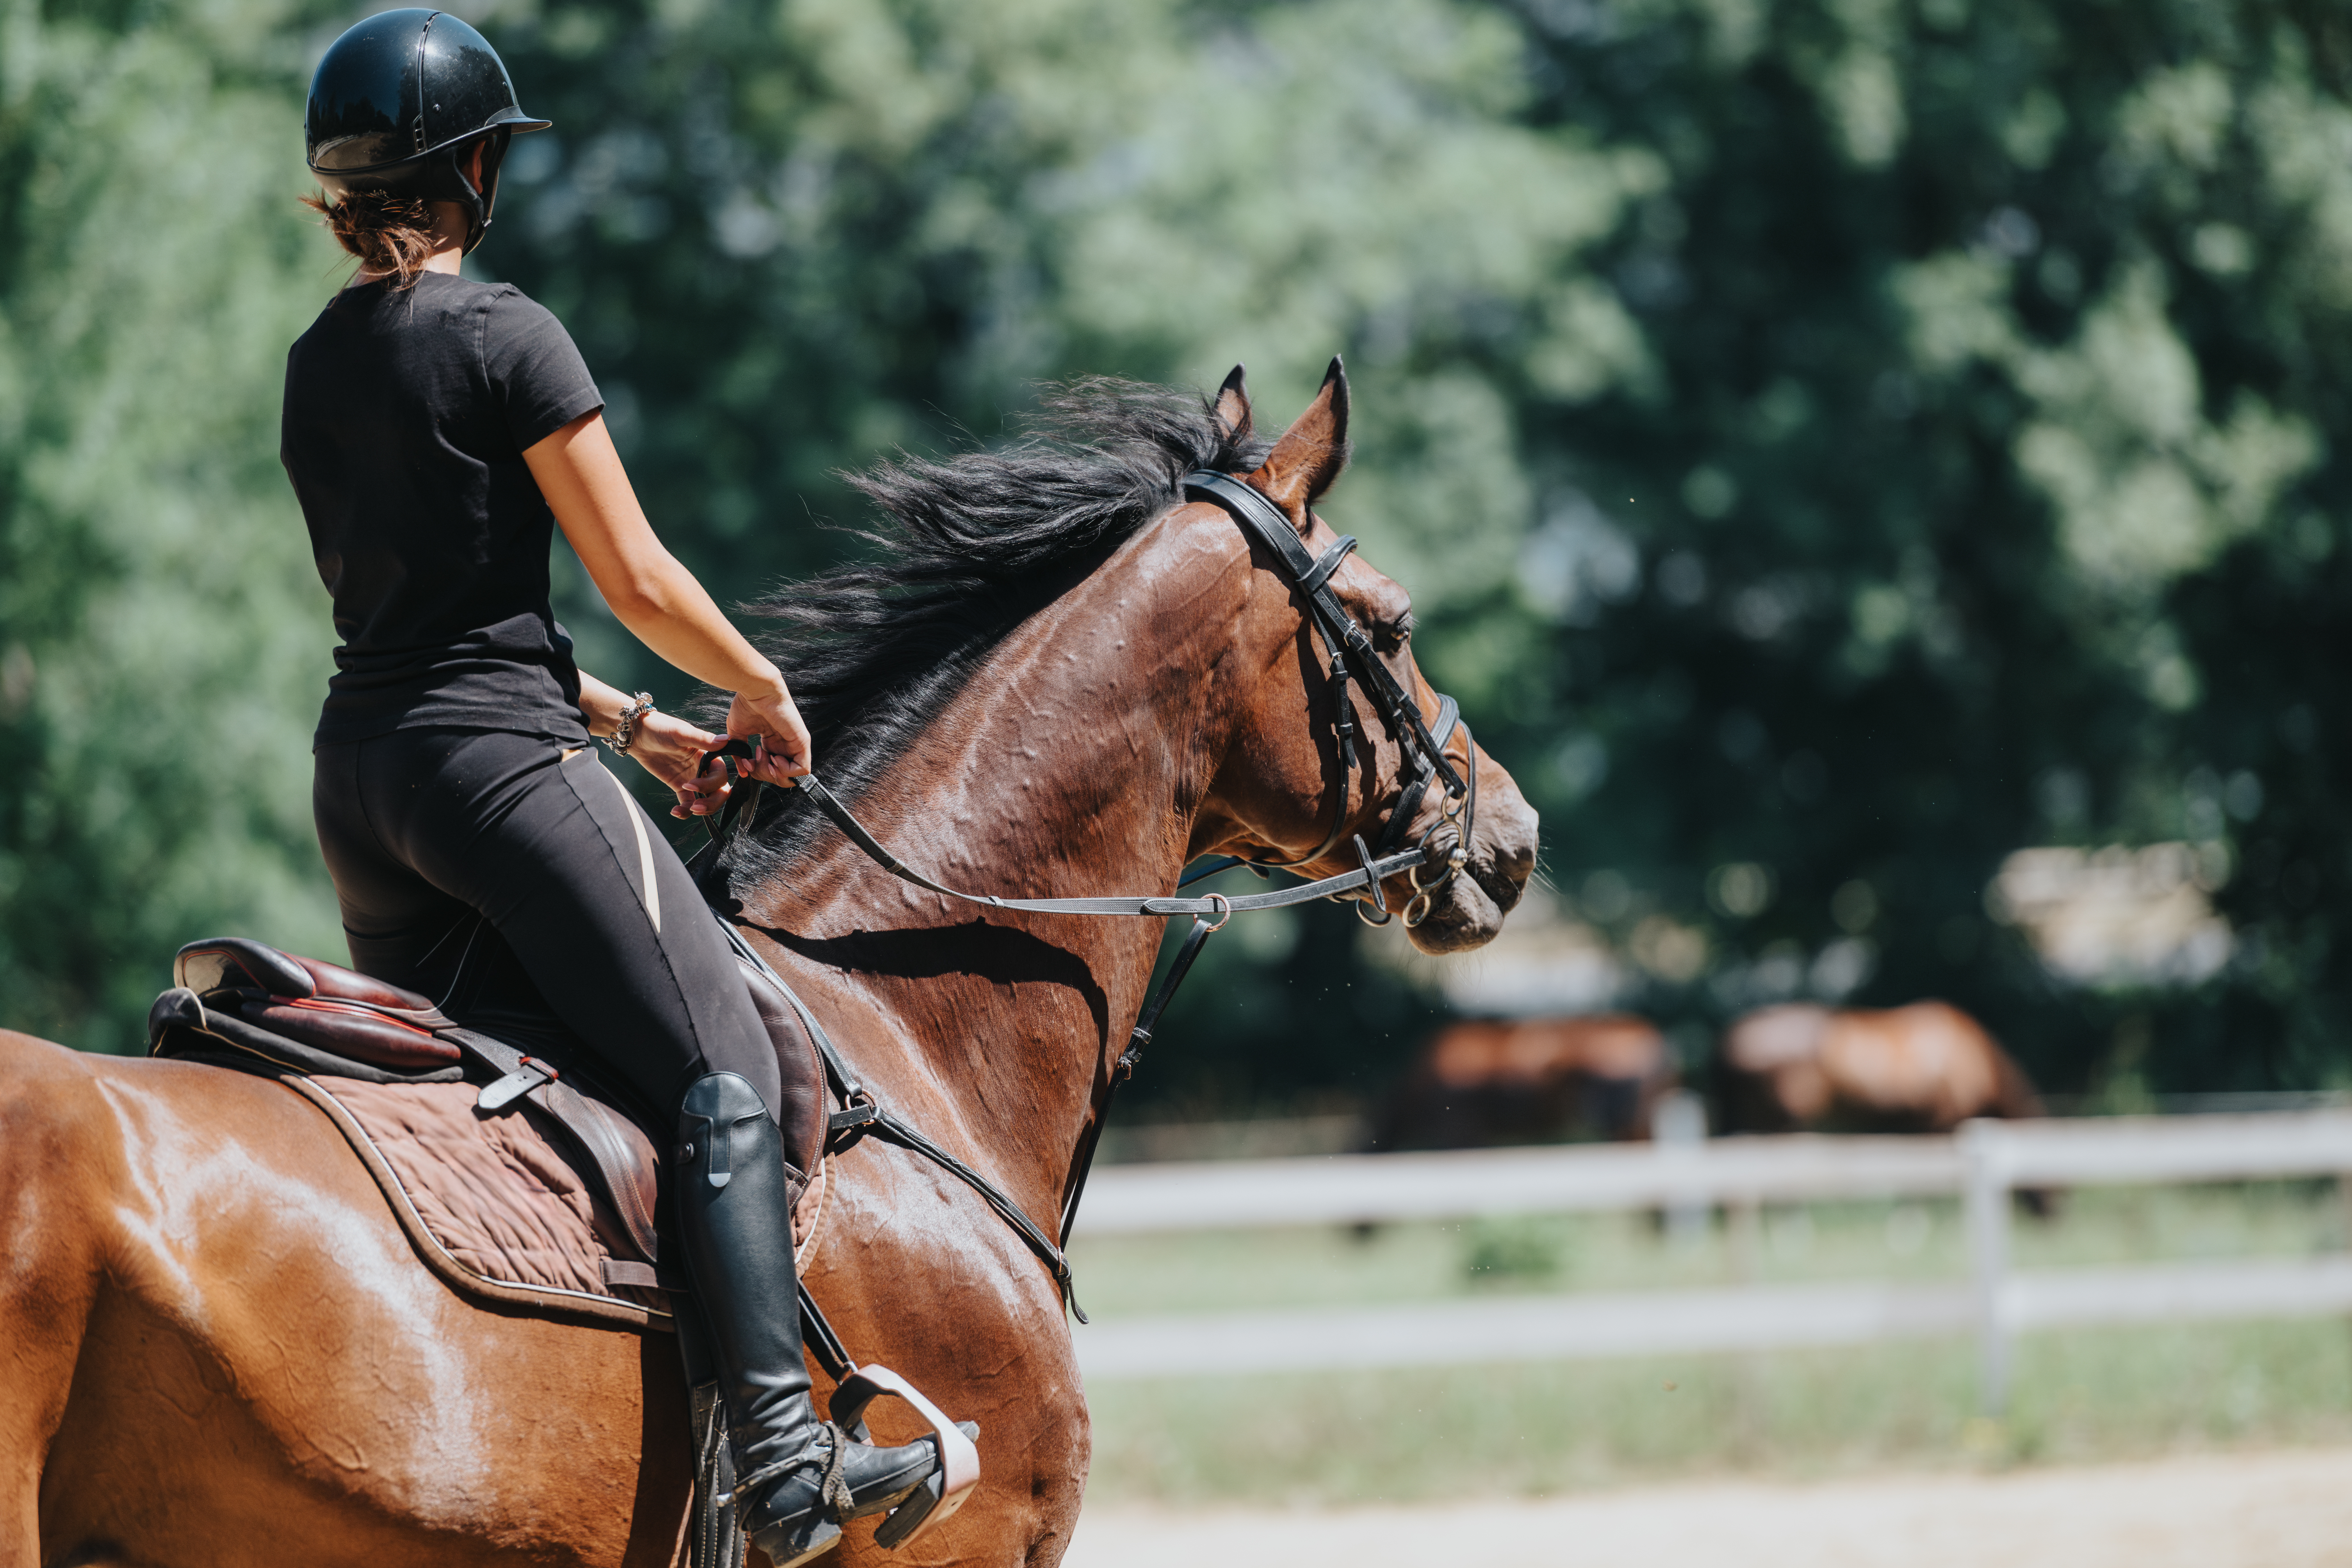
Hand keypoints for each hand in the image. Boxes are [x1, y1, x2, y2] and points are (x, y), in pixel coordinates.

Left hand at [615, 709, 733, 818]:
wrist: (637, 734)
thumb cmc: (659, 728)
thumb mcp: (680, 732)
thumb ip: (702, 739)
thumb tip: (725, 739)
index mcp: (707, 754)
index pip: (720, 774)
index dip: (711, 784)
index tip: (691, 785)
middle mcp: (702, 767)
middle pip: (719, 790)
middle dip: (713, 802)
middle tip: (697, 807)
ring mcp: (692, 778)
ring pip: (707, 798)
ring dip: (703, 808)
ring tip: (689, 810)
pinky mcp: (679, 785)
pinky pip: (687, 802)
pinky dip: (685, 811)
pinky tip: (675, 811)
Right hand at [725, 685, 813, 784]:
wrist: (756, 690)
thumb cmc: (747, 704)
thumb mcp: (737, 734)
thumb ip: (740, 755)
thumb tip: (743, 772)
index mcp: (772, 742)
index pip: (770, 770)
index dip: (758, 772)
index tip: (748, 762)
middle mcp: (784, 745)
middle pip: (780, 776)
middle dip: (764, 775)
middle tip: (755, 761)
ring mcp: (794, 744)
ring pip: (792, 776)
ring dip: (774, 774)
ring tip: (764, 757)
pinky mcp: (802, 742)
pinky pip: (802, 769)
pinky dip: (787, 771)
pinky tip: (775, 758)